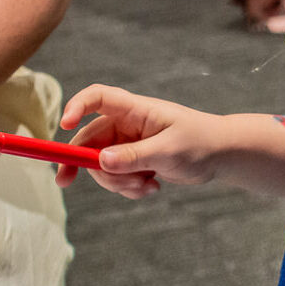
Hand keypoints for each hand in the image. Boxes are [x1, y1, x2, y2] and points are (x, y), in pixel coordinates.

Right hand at [56, 84, 230, 196]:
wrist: (221, 155)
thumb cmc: (200, 142)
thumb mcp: (169, 151)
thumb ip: (135, 157)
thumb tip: (101, 162)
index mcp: (135, 109)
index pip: (98, 97)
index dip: (77, 107)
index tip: (63, 126)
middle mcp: (127, 124)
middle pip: (89, 140)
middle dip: (81, 163)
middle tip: (65, 183)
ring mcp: (129, 144)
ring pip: (102, 165)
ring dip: (118, 182)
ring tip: (148, 186)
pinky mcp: (134, 161)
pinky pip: (118, 177)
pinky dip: (130, 188)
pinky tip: (153, 188)